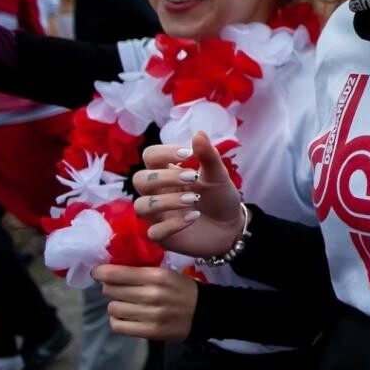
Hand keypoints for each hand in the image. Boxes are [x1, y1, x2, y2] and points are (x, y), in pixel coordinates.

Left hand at [93, 264, 197, 340]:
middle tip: (117, 288)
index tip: (98, 272)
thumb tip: (110, 269)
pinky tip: (127, 316)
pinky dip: (119, 320)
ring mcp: (151, 315)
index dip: (101, 272)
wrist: (205, 312)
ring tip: (126, 303)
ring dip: (116, 305)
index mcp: (157, 276)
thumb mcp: (166, 273)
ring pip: (113, 308)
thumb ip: (141, 271)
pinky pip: (118, 326)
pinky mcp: (150, 332)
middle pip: (111, 290)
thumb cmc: (182, 289)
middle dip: (110, 288)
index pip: (115, 273)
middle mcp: (152, 294)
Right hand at [133, 131, 242, 258]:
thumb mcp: (218, 176)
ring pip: (141, 206)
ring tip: (194, 200)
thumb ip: (208, 156)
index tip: (188, 154)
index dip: (163, 152)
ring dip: (167, 201)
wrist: (231, 227)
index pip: (150, 156)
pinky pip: (154, 232)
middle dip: (163, 177)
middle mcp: (157, 193)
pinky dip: (173, 224)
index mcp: (167, 172)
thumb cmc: (219, 197)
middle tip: (192, 178)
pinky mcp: (163, 236)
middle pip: (139, 180)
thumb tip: (199, 133)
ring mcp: (158, 215)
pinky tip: (193, 218)